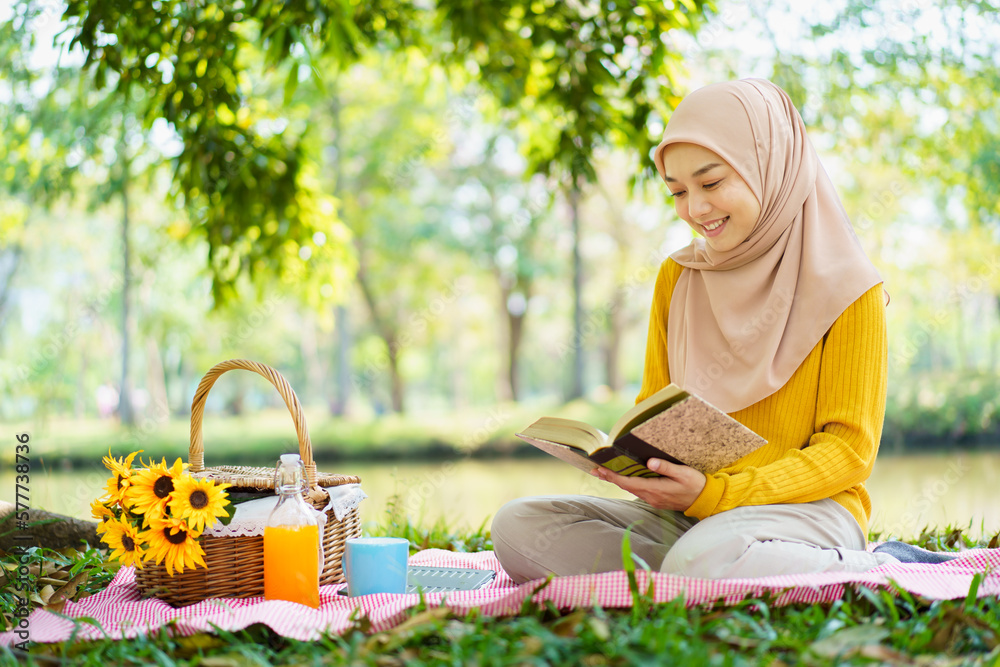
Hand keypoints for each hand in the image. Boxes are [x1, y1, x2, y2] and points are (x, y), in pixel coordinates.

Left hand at [590, 458, 706, 511]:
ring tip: (604, 473)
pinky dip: (628, 483)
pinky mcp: (657, 499)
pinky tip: (624, 478)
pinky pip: (638, 491)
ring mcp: (654, 499)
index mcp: (656, 489)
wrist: (705, 501)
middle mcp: (651, 496)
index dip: (613, 476)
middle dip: (610, 477)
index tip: (601, 469)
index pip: (629, 482)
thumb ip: (665, 467)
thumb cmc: (696, 485)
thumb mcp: (683, 473)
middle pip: (626, 486)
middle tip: (595, 470)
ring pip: (631, 489)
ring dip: (618, 481)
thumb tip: (649, 462)